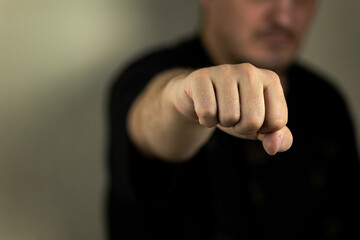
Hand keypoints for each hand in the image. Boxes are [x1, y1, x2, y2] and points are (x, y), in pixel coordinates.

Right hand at [171, 63, 292, 154]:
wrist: (199, 99)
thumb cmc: (235, 111)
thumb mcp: (260, 126)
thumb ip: (278, 138)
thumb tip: (273, 147)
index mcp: (271, 80)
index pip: (277, 121)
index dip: (262, 129)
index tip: (251, 118)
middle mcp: (250, 71)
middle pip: (253, 120)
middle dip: (241, 128)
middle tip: (233, 116)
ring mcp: (224, 71)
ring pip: (229, 116)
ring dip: (222, 123)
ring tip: (219, 110)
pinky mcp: (201, 77)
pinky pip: (207, 111)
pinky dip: (206, 120)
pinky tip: (206, 109)